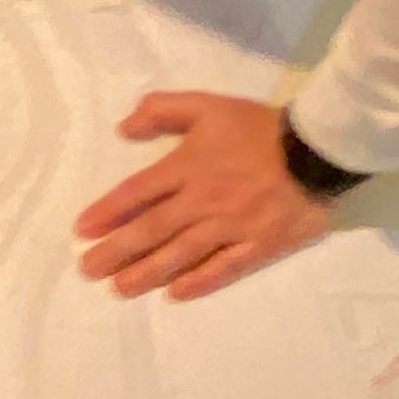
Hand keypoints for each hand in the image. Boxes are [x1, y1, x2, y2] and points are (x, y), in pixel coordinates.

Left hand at [74, 90, 333, 299]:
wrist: (317, 149)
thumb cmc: (259, 127)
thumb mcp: (207, 104)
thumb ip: (162, 110)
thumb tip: (123, 129)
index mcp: (187, 167)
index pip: (136, 193)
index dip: (107, 212)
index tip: (82, 231)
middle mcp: (202, 201)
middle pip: (151, 230)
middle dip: (116, 251)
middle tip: (88, 270)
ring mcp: (230, 227)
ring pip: (180, 254)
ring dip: (147, 272)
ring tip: (120, 288)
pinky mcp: (258, 245)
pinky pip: (224, 268)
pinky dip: (199, 281)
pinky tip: (176, 294)